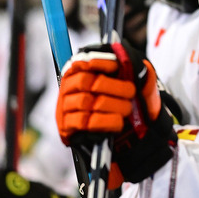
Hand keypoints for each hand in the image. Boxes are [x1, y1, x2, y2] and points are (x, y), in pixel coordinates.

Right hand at [56, 43, 176, 186]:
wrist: (123, 135)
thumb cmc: (123, 102)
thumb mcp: (131, 83)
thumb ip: (133, 69)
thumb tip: (134, 61)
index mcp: (78, 71)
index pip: (83, 61)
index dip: (100, 62)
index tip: (117, 66)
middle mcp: (68, 88)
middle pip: (86, 81)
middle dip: (113, 86)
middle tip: (131, 92)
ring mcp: (64, 107)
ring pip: (86, 102)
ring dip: (112, 105)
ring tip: (127, 109)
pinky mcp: (66, 127)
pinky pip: (84, 122)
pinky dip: (105, 122)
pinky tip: (118, 122)